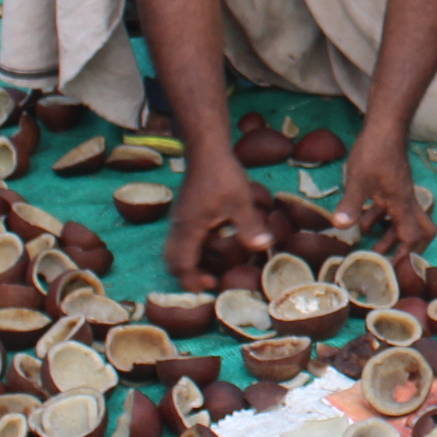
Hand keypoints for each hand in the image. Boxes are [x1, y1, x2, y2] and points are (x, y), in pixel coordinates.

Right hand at [163, 155, 265, 289]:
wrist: (206, 149)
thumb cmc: (222, 174)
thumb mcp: (240, 201)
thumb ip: (250, 226)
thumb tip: (264, 246)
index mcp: (189, 229)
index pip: (181, 265)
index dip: (193, 281)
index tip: (210, 288)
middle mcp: (180, 226)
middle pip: (173, 260)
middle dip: (189, 275)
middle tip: (211, 281)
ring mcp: (181, 218)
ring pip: (177, 248)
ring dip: (192, 261)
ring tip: (213, 266)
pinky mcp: (186, 211)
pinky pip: (184, 237)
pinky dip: (195, 248)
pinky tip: (215, 243)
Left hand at [334, 126, 432, 253]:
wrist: (385, 126)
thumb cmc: (375, 152)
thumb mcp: (358, 180)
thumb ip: (351, 205)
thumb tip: (339, 227)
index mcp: (403, 204)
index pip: (413, 236)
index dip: (407, 255)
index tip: (395, 269)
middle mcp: (407, 201)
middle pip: (422, 230)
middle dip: (410, 247)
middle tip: (392, 260)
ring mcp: (401, 193)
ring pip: (404, 220)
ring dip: (391, 235)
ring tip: (372, 249)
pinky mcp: (393, 185)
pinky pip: (392, 209)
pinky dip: (380, 219)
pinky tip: (361, 222)